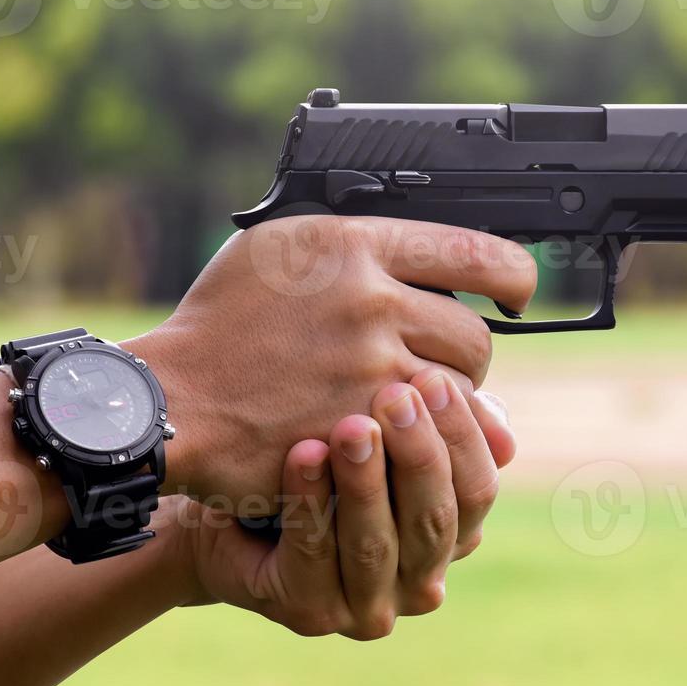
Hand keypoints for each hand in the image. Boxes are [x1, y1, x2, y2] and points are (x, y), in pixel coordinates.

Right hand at [126, 216, 528, 509]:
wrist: (170, 399)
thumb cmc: (222, 322)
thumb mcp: (284, 248)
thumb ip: (361, 246)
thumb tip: (437, 257)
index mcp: (354, 246)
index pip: (477, 252)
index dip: (513, 276)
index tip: (517, 290)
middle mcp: (369, 302)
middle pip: (475, 334)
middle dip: (467, 353)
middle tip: (439, 360)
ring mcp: (368, 369)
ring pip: (459, 391)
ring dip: (447, 402)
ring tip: (410, 400)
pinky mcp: (361, 429)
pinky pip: (425, 437)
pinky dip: (419, 439)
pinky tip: (394, 434)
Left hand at [167, 368, 509, 637]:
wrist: (233, 510)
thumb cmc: (324, 465)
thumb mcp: (388, 440)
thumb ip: (438, 429)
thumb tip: (500, 423)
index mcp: (454, 539)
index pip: (478, 491)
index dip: (460, 435)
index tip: (431, 377)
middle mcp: (422, 584)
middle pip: (434, 520)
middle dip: (416, 454)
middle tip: (395, 395)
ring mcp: (368, 608)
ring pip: (376, 543)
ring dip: (365, 482)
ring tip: (351, 426)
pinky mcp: (310, 614)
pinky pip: (313, 555)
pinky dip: (310, 502)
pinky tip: (303, 454)